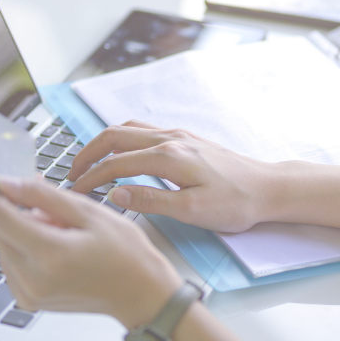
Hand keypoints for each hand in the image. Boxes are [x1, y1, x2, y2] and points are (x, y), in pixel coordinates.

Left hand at [0, 178, 182, 328]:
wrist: (138, 293)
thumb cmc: (124, 253)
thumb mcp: (89, 212)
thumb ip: (42, 195)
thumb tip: (8, 183)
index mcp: (48, 254)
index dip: (5, 194)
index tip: (23, 188)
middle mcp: (31, 278)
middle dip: (18, 212)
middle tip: (55, 213)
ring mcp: (27, 292)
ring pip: (1, 244)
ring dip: (23, 231)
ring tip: (61, 234)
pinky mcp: (26, 299)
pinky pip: (10, 262)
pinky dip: (27, 250)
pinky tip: (56, 250)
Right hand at [67, 121, 283, 232]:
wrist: (268, 188)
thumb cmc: (236, 203)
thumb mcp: (192, 211)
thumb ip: (150, 200)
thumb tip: (115, 194)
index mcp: (169, 157)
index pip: (115, 164)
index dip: (90, 178)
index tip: (74, 192)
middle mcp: (171, 139)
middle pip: (115, 136)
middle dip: (88, 153)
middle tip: (71, 174)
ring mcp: (179, 135)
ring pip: (129, 129)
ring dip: (104, 144)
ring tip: (90, 164)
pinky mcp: (187, 139)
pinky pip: (144, 131)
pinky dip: (123, 140)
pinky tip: (122, 154)